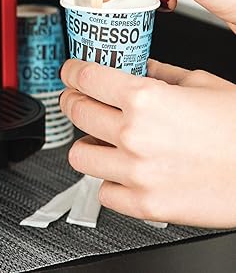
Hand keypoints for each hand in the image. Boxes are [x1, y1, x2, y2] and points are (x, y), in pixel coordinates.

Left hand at [59, 58, 235, 227]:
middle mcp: (135, 135)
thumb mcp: (201, 84)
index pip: (85, 77)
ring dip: (87, 142)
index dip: (72, 71)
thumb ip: (160, 73)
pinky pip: (103, 191)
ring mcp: (137, 173)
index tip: (70, 72)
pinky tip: (124, 169)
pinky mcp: (145, 205)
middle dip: (73, 100)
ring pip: (79, 154)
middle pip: (76, 112)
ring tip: (102, 137)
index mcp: (146, 99)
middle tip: (79, 98)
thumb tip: (137, 67)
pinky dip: (109, 179)